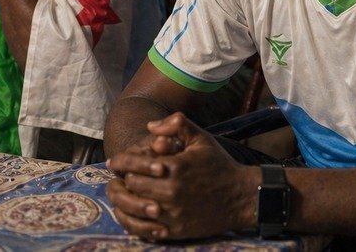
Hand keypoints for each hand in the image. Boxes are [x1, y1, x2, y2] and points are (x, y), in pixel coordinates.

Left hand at [106, 113, 257, 240]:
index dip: (121, 162)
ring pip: (133, 209)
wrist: (240, 196)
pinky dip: (133, 222)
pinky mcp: (176, 230)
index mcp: (175, 167)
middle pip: (131, 186)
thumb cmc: (219, 164)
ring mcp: (172, 213)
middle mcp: (171, 191)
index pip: (134, 165)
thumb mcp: (201, 138)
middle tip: (119, 178)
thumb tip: (150, 126)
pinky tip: (131, 214)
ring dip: (123, 201)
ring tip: (120, 196)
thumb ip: (176, 124)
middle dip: (123, 180)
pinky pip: (144, 229)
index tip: (115, 162)